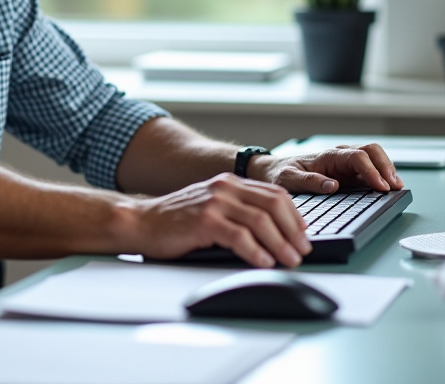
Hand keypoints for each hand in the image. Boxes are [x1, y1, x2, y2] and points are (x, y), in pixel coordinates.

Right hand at [124, 173, 311, 267]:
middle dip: (292, 231)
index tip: (303, 235)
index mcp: (231, 182)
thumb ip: (238, 211)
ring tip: (288, 260)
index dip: (294, 215)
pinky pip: (239, 236)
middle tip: (302, 251)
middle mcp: (225, 187)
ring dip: (280, 244)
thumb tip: (274, 233)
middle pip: (273, 205)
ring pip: (260, 220)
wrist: (141, 222)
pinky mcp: (204, 220)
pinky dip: (256, 251)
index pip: (275, 193)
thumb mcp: (212, 207)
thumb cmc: (176, 221)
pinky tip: (263, 262)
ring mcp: (215, 202)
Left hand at [248, 143, 404, 194]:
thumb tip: (333, 185)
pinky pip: (371, 169)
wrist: (276, 171)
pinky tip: (389, 188)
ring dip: (388, 170)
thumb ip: (309, 181)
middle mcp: (340, 156)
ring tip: (398, 187)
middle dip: (386, 166)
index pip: (357, 157)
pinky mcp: (349, 173)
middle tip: (395, 186)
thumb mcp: (289, 179)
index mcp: (328, 155)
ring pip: (374, 157)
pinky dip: (382, 176)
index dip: (371, 170)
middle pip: (371, 151)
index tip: (381, 186)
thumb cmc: (282, 173)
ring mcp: (346, 163)